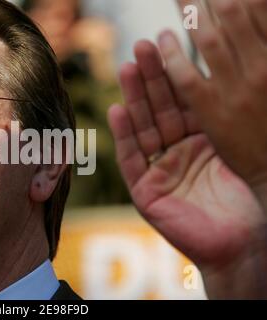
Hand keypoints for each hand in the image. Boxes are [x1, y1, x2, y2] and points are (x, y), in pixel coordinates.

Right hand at [107, 39, 266, 297]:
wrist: (244, 244)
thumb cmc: (250, 198)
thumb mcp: (233, 146)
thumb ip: (217, 115)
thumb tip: (216, 69)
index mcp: (203, 141)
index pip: (185, 101)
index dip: (175, 74)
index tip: (168, 43)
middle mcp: (179, 152)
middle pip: (161, 109)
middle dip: (152, 78)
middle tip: (143, 46)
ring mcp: (160, 171)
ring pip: (143, 129)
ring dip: (134, 99)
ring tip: (127, 68)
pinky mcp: (145, 193)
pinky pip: (132, 160)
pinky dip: (123, 136)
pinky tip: (117, 110)